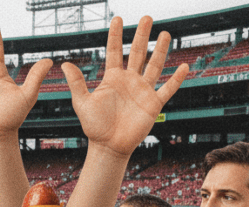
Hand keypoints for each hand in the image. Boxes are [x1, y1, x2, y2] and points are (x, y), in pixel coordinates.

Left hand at [66, 15, 186, 158]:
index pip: (115, 52)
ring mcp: (142, 91)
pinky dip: (176, 79)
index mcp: (112, 79)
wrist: (108, 146)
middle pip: (137, 53)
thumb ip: (76, 83)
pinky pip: (167, 89)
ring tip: (165, 33)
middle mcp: (129, 81)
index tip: (118, 19)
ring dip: (160, 50)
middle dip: (142, 35)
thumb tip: (65, 64)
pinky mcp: (153, 103)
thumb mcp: (82, 103)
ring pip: (154, 65)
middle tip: (147, 17)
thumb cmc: (94, 126)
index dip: (116, 36)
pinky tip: (183, 67)